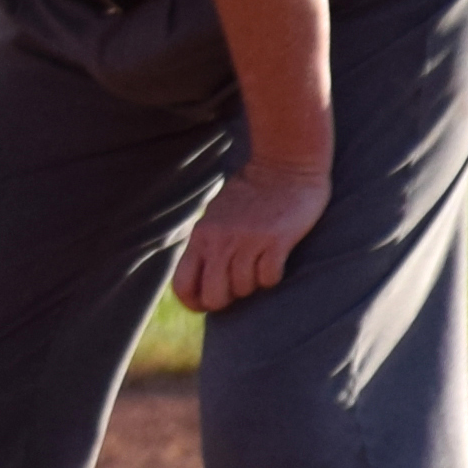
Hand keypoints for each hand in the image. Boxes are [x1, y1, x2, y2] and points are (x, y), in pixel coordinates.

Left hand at [171, 158, 328, 313]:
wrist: (285, 163)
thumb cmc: (251, 192)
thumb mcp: (216, 215)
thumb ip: (207, 242)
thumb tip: (202, 277)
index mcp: (201, 236)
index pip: (182, 285)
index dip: (193, 303)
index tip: (206, 304)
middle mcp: (221, 241)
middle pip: (213, 296)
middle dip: (226, 300)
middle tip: (237, 289)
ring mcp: (248, 241)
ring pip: (244, 288)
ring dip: (253, 285)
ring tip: (258, 266)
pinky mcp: (277, 240)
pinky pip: (269, 278)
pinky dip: (272, 277)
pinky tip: (275, 261)